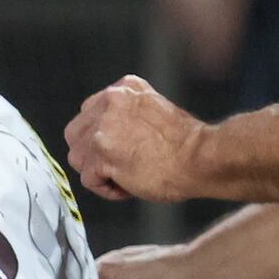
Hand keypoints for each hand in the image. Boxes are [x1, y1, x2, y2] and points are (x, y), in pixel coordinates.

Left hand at [67, 76, 212, 200]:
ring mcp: (103, 127)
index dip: (100, 138)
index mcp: (123, 89)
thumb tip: (104, 134)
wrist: (201, 158)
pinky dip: (107, 189)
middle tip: (118, 166)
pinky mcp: (102, 153)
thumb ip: (124, 114)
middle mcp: (109, 102)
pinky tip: (128, 186)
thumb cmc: (185, 144)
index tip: (119, 150)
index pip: (89, 114)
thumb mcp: (152, 110)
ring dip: (99, 173)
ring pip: (79, 157)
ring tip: (127, 176)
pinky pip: (88, 179)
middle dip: (92, 155)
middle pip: (76, 135)